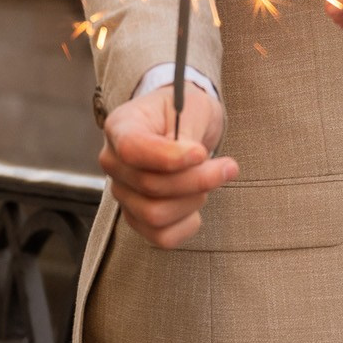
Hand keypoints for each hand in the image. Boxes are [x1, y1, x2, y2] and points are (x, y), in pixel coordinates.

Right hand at [98, 82, 237, 249]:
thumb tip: (194, 159)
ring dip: (193, 200)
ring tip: (209, 180)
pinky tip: (197, 203)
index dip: (168, 157)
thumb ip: (188, 131)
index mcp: (121, 126)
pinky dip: (187, 225)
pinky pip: (161, 237)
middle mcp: (113, 162)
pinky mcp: (136, 217)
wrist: (182, 125)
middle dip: (197, 179)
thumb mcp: (191, 105)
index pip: (131, 149)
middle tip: (228, 166)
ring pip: (155, 215)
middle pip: (150, 186)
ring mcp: (122, 192)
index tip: (202, 153)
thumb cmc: (185, 112)